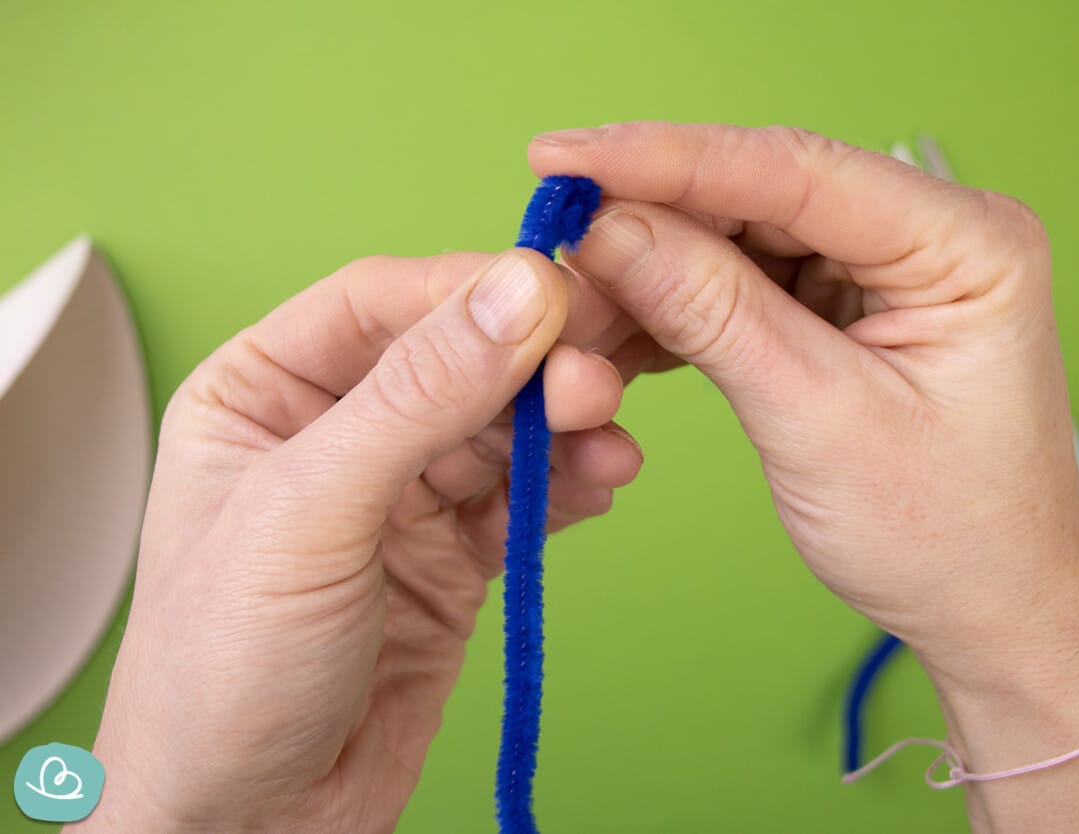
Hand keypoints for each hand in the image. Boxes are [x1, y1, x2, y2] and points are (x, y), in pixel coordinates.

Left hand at [78, 250, 642, 833]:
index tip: (557, 296)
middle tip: (597, 381)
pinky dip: (570, 484)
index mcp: (264, 390)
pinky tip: (604, 480)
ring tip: (608, 439)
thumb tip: (517, 293)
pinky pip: (525, 497)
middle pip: (457, 359)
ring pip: (501, 427)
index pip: (384, 303)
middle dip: (532, 365)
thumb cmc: (220, 675)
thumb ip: (416, 398)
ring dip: (563, 427)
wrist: (253, 827)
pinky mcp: (453, 556)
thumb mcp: (308, 515)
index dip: (473, 291)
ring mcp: (399, 496)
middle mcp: (335, 431)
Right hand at [530, 122, 1078, 832]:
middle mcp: (930, 236)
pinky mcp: (848, 310)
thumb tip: (612, 230)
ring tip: (580, 305)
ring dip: (654, 267)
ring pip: (742, 238)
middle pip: (761, 195)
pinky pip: (747, 284)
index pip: (795, 169)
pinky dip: (681, 307)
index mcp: (966, 242)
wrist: (989, 614)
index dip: (668, 158)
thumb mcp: (818, 421)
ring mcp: (887, 272)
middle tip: (556, 240)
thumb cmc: (947, 535)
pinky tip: (625, 329)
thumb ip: (714, 312)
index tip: (567, 158)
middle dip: (650, 218)